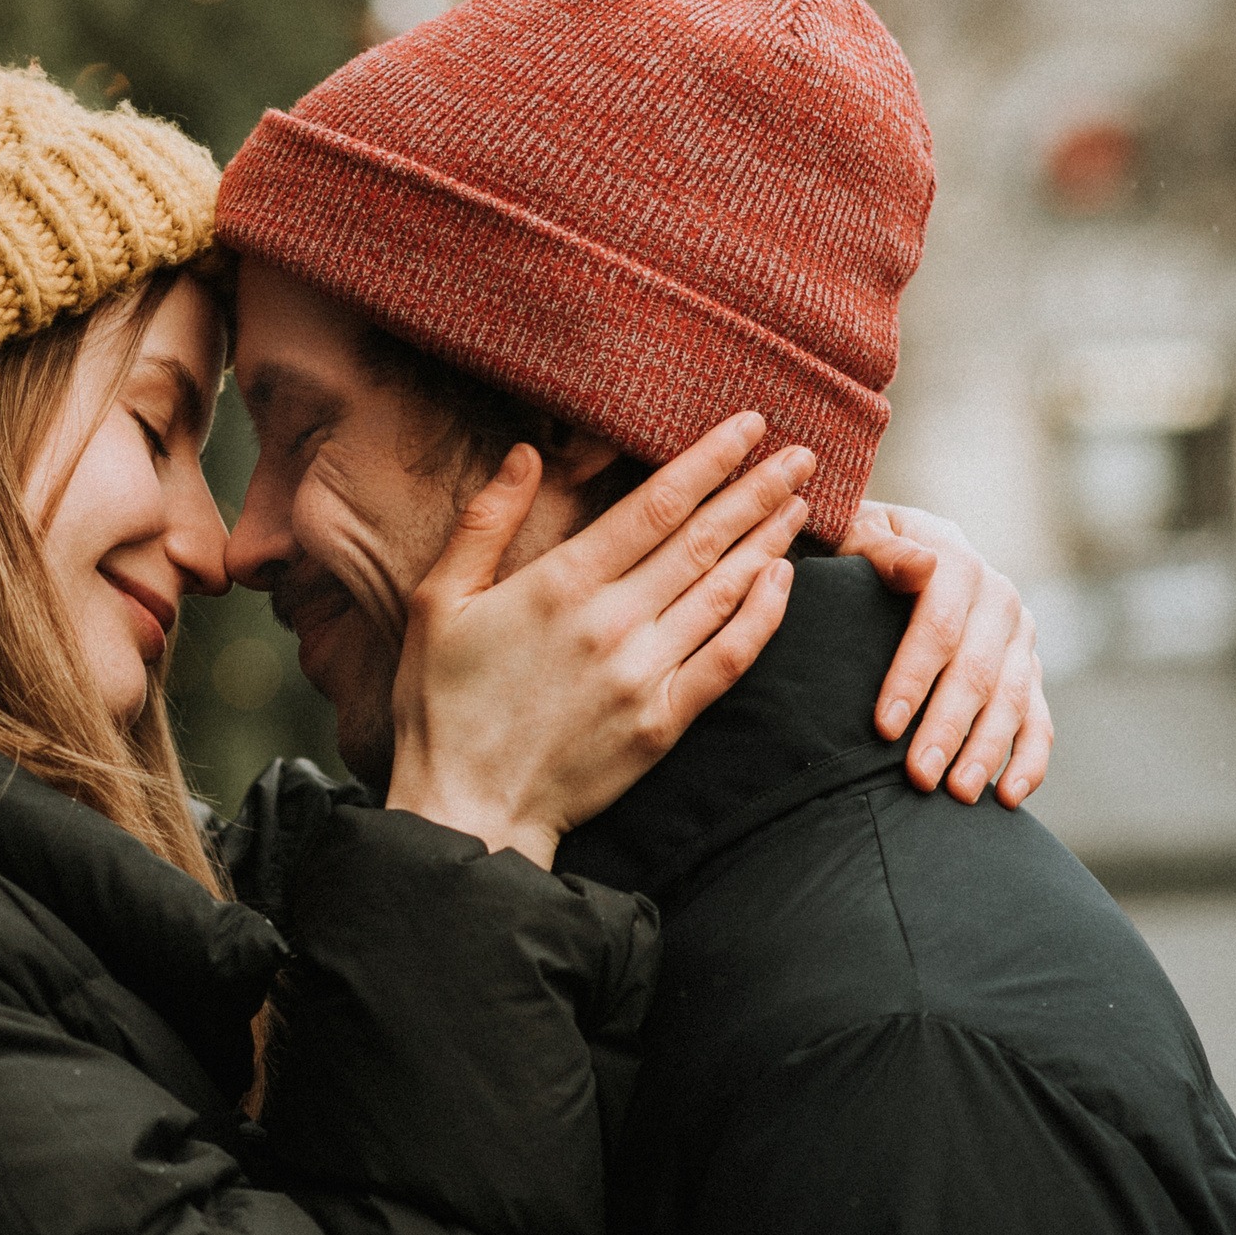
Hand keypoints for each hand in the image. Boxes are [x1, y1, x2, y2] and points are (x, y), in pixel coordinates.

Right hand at [385, 413, 813, 867]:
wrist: (466, 808)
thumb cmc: (439, 704)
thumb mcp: (435, 601)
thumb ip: (484, 522)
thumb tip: (528, 454)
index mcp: (558, 584)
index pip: (655, 503)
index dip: (708, 459)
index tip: (747, 426)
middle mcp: (611, 622)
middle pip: (703, 538)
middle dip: (757, 489)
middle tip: (800, 454)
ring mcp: (643, 674)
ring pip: (724, 590)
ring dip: (768, 540)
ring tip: (800, 503)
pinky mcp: (661, 723)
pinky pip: (729, 659)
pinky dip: (763, 616)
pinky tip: (783, 582)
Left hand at [837, 501, 1053, 807]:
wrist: (895, 545)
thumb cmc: (856, 547)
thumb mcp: (856, 531)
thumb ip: (880, 548)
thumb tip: (921, 565)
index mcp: (954, 559)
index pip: (939, 625)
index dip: (913, 676)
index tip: (884, 726)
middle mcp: (997, 597)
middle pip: (978, 671)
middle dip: (948, 728)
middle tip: (919, 776)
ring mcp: (1018, 635)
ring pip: (1012, 699)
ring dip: (987, 750)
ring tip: (958, 794)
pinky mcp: (1027, 668)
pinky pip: (1039, 718)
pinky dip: (1029, 759)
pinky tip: (1007, 796)